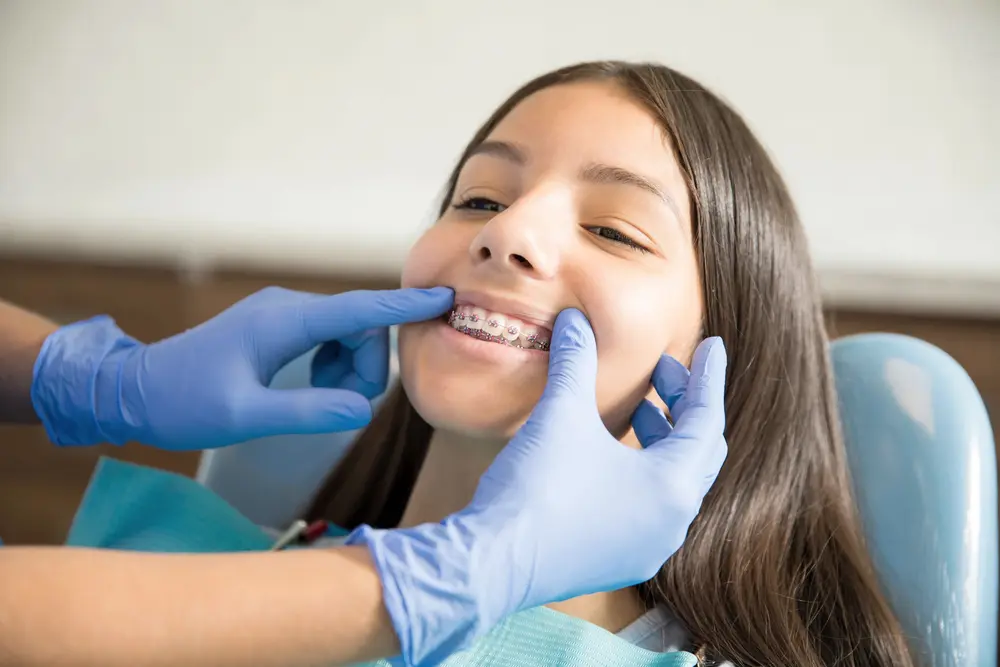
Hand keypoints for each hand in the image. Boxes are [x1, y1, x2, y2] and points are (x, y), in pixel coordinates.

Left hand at [31, 286, 452, 449]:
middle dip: (367, 366)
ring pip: (347, 333)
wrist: (134, 390)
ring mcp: (282, 314)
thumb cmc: (183, 403)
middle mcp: (288, 308)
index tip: (444, 298)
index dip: (403, 308)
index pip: (357, 310)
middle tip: (344, 407)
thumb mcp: (244, 416)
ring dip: (351, 368)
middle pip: (360, 326)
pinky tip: (312, 387)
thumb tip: (362, 410)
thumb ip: (307, 411)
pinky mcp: (278, 327)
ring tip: (322, 401)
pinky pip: (327, 338)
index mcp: (283, 321)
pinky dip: (334, 364)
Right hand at [347, 308, 727, 665]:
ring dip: (662, 442)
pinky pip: (649, 510)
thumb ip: (576, 361)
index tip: (711, 346)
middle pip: (697, 453)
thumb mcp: (561, 412)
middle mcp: (671, 524)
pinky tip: (611, 456)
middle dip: (684, 407)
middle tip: (663, 372)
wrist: (492, 563)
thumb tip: (575, 319)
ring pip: (673, 484)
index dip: (707, 376)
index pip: (707, 419)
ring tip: (638, 410)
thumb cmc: (536, 488)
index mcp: (673, 486)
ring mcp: (646, 549)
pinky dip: (643, 475)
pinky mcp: (617, 562)